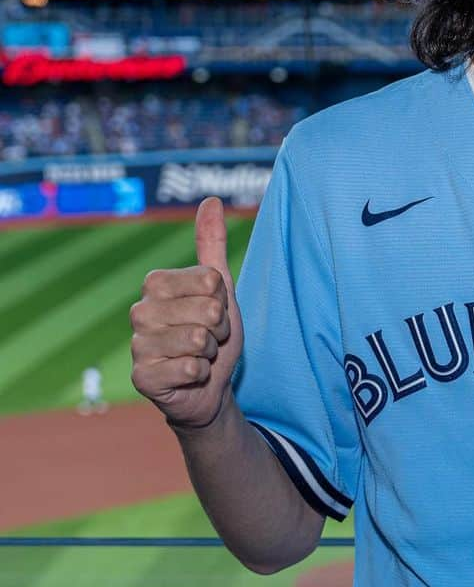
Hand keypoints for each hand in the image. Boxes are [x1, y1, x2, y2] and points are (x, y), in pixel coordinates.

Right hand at [130, 196, 244, 428]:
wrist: (208, 386)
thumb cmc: (212, 333)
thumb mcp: (219, 287)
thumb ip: (211, 244)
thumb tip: (210, 200)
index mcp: (156, 284)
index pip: (211, 280)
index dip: (223, 301)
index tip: (214, 313)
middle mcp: (140, 311)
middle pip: (208, 309)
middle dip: (219, 328)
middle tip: (208, 338)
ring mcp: (137, 345)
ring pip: (198, 339)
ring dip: (210, 352)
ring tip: (199, 356)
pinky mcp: (142, 377)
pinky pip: (189, 368)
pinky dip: (200, 374)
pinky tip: (189, 376)